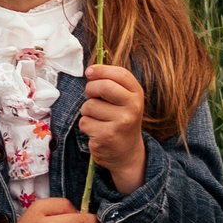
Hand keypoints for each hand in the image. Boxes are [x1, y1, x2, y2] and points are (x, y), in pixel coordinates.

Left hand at [79, 63, 148, 194]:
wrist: (127, 153)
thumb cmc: (121, 120)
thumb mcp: (124, 100)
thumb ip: (112, 84)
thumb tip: (90, 71)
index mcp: (137, 95)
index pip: (120, 74)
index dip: (101, 70)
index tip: (90, 72)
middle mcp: (133, 108)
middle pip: (103, 87)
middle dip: (91, 89)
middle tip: (91, 96)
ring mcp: (121, 123)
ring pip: (89, 106)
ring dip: (87, 111)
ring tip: (98, 118)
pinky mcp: (107, 136)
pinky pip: (84, 122)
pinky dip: (86, 125)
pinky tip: (97, 131)